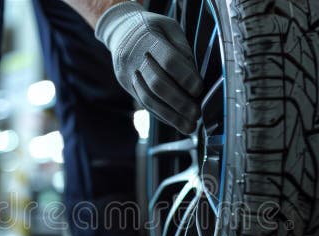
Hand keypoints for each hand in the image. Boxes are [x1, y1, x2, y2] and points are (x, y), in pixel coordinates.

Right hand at [96, 2, 201, 133]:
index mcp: (147, 38)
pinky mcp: (126, 85)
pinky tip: (175, 122)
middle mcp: (134, 57)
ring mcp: (128, 74)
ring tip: (189, 126)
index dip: (184, 76)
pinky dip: (161, 114)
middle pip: (157, 84)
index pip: (167, 60)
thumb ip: (182, 47)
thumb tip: (195, 73)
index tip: (198, 90)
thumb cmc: (151, 28)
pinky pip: (144, 103)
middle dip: (179, 102)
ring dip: (171, 115)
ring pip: (149, 99)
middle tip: (196, 114)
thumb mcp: (169, 27)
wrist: (120, 30)